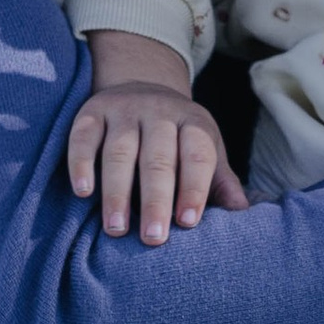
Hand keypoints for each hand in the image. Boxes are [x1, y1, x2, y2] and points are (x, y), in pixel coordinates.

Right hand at [66, 36, 250, 245]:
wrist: (141, 86)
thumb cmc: (177, 136)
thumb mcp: (204, 149)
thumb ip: (220, 181)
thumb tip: (242, 214)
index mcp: (193, 123)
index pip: (197, 155)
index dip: (194, 188)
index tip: (188, 222)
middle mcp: (159, 112)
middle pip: (158, 158)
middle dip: (156, 199)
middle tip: (153, 238)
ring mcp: (123, 110)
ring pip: (119, 151)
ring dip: (117, 191)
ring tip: (116, 227)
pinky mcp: (91, 111)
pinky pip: (83, 137)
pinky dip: (81, 163)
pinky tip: (83, 191)